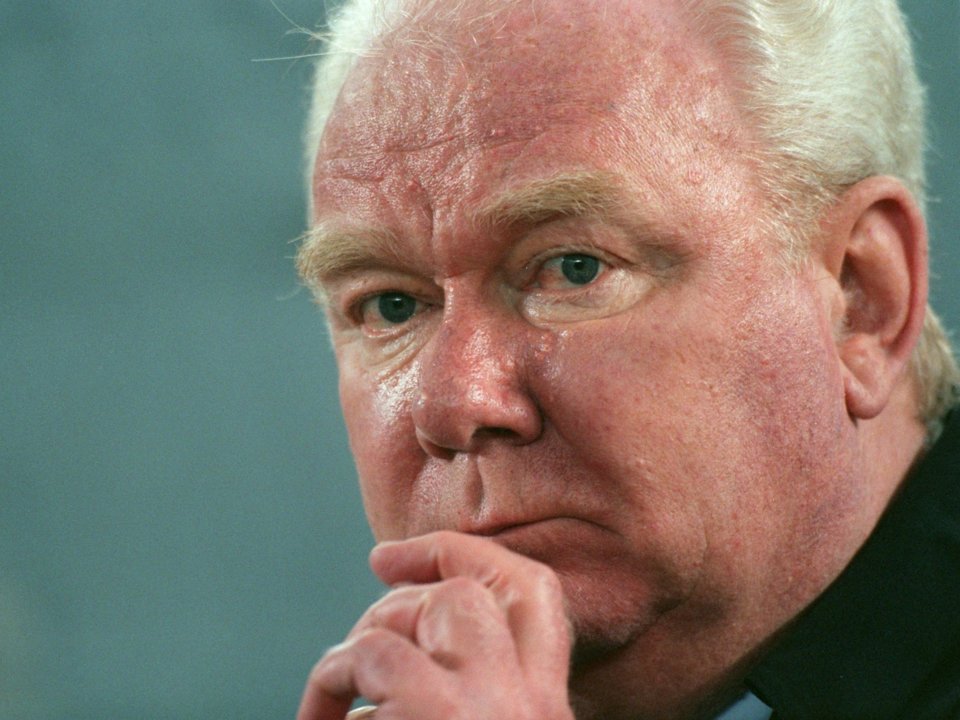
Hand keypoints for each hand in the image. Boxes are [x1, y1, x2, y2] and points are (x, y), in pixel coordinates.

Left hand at [297, 531, 575, 719]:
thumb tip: (410, 635)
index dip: (467, 555)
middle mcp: (535, 706)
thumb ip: (471, 685)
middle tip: (356, 645)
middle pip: (471, 591)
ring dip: (366, 641)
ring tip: (333, 697)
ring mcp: (490, 709)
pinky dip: (330, 679)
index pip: (535, 593)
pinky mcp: (439, 716)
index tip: (397, 560)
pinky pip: (369, 654)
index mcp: (546, 711)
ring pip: (427, 608)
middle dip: (403, 599)